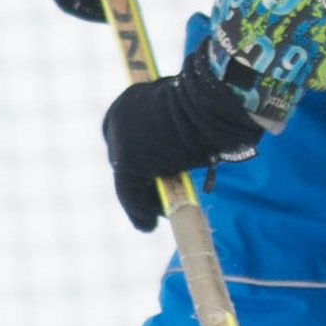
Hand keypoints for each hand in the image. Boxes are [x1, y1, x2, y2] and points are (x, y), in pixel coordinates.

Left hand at [103, 63, 264, 231]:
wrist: (208, 102)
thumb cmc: (207, 104)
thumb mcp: (185, 112)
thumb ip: (174, 127)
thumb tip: (187, 141)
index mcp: (131, 100)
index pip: (127, 135)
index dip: (139, 159)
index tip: (149, 176)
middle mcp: (117, 118)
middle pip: (124, 159)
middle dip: (141, 180)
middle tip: (157, 198)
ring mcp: (119, 140)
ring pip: (128, 180)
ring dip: (141, 201)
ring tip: (153, 218)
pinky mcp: (126, 163)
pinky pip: (130, 195)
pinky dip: (140, 214)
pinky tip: (149, 225)